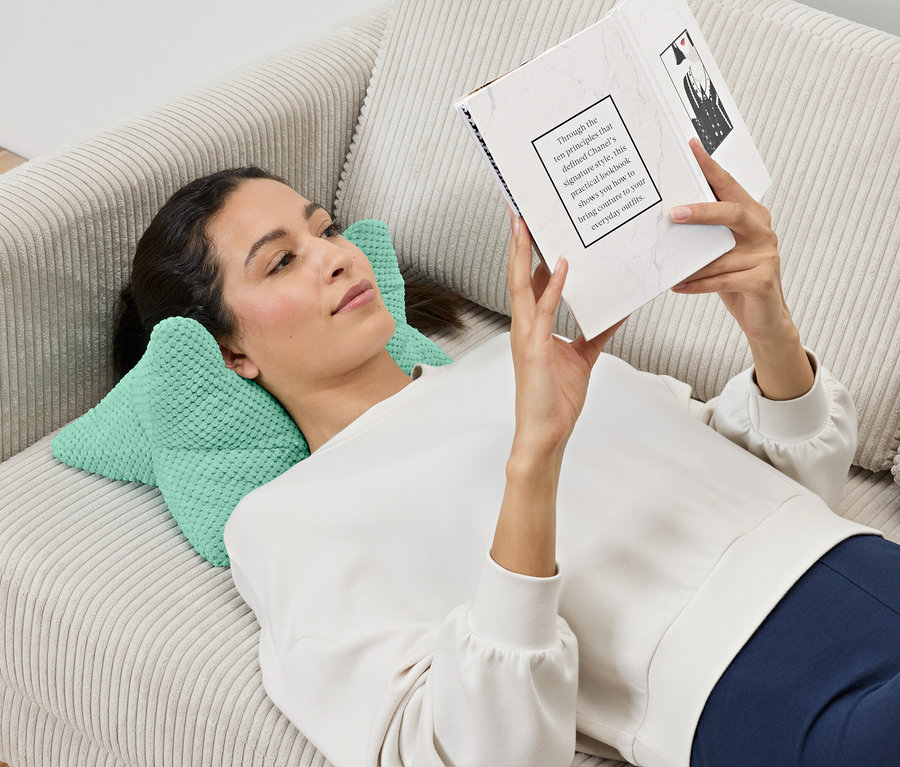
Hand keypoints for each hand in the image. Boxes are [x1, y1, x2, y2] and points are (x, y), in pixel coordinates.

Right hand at [492, 210, 623, 577]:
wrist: (546, 432)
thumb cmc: (557, 398)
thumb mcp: (584, 356)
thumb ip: (596, 331)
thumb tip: (616, 310)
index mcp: (533, 326)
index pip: (529, 281)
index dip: (528, 253)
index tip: (531, 226)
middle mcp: (524, 324)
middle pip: (518, 274)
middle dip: (518, 242)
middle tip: (520, 211)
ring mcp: (525, 334)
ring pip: (520, 284)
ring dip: (521, 252)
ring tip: (525, 223)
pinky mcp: (533, 347)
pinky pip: (543, 310)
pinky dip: (550, 286)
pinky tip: (559, 265)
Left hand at [669, 138, 792, 344]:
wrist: (765, 316)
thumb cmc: (737, 279)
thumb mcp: (721, 250)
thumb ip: (706, 232)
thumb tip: (669, 214)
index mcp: (753, 216)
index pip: (730, 186)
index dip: (711, 167)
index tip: (691, 148)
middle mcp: (763, 231)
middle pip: (733, 213)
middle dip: (702, 211)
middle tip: (673, 212)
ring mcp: (767, 255)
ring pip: (723, 254)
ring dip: (693, 262)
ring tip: (669, 266)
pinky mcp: (763, 281)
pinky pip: (724, 280)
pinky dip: (699, 284)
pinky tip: (679, 285)